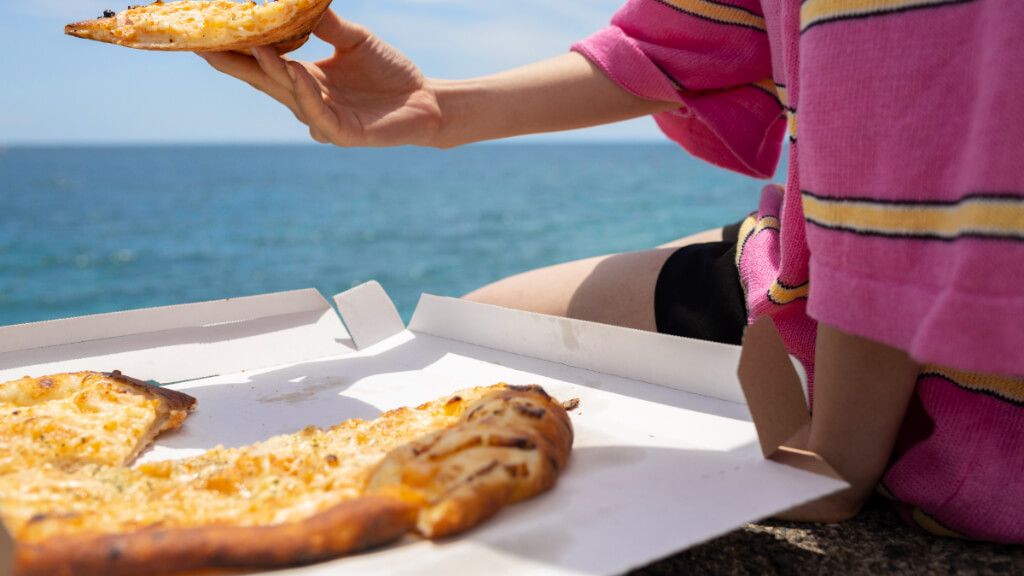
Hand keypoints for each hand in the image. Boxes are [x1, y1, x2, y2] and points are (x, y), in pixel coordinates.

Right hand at [199, 10, 441, 146]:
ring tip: (258, 48)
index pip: (261, 62)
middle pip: (262, 80)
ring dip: (272, 71)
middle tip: (204, 44)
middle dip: (234, 62)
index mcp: (304, 77)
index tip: (203, 32)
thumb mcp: (354, 40)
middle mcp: (306, 99)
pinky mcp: (343, 134)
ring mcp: (322, 119)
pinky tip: (296, 71)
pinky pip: (318, 113)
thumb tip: (296, 2)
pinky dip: (306, 92)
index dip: (233, 49)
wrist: (426, 100)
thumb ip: (326, 24)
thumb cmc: (389, 71)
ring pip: (289, 95)